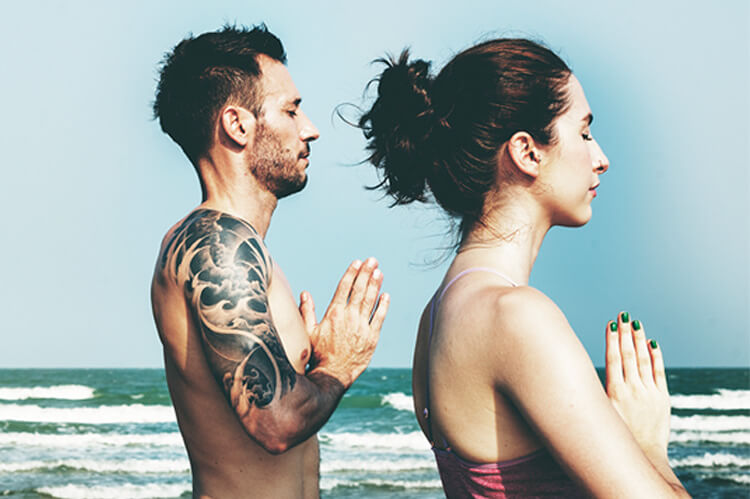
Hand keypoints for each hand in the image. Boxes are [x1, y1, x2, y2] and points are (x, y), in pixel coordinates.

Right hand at [298, 258, 389, 386]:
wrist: (331, 375)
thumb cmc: (317, 355)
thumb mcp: (308, 332)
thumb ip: (307, 311)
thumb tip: (304, 293)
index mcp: (334, 313)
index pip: (344, 288)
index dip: (352, 273)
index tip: (357, 262)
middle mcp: (349, 317)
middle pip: (360, 290)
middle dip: (366, 273)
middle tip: (373, 260)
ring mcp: (362, 327)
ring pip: (370, 301)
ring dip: (375, 285)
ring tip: (379, 272)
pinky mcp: (372, 338)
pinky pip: (379, 318)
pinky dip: (383, 306)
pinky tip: (386, 295)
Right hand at [605, 312, 670, 456]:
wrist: (643, 455)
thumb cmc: (616, 435)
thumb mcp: (601, 413)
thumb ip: (597, 391)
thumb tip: (582, 371)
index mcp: (614, 393)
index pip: (614, 359)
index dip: (613, 339)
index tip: (611, 323)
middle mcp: (633, 390)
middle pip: (629, 355)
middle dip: (625, 333)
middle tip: (623, 315)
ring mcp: (650, 393)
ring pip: (644, 360)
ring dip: (640, 339)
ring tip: (636, 323)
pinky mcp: (663, 398)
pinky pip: (660, 372)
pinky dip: (657, 356)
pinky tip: (653, 343)